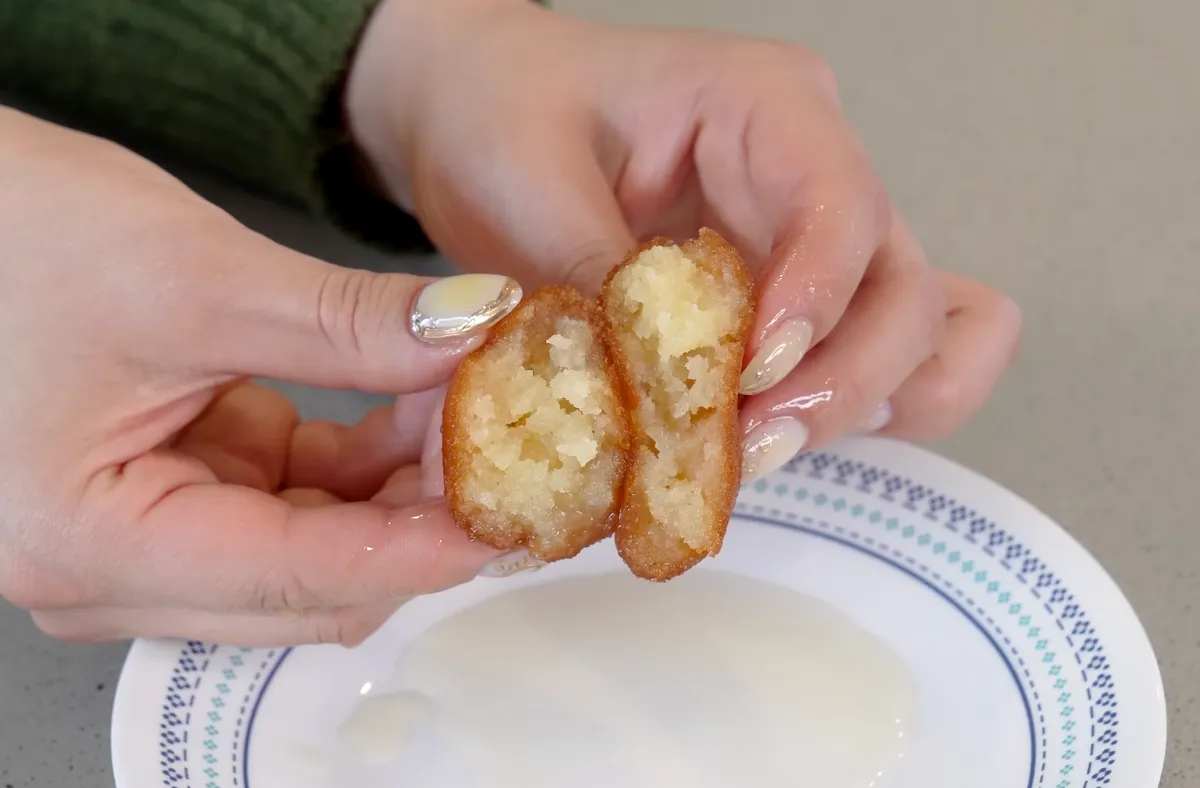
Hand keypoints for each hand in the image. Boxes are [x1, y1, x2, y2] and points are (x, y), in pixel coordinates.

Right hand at [0, 107, 522, 645]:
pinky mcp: (172, 493)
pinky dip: (357, 461)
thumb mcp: (193, 279)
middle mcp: (109, 570)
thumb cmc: (7, 236)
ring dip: (396, 488)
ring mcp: (144, 536)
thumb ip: (347, 325)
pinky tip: (412, 406)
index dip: (419, 549)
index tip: (512, 508)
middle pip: (309, 584)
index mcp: (89, 544)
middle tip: (507, 446)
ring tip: (467, 407)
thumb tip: (473, 332)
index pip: (296, 578)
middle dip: (416, 518)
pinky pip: (288, 503)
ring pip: (310, 550)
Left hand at [346, 0, 1020, 477]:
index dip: (817, 299)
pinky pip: (866, 362)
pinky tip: (779, 439)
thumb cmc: (506, 108)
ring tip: (746, 451)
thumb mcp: (527, 177)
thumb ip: (597, 280)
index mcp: (766, 105)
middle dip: (841, 380)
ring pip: (906, 337)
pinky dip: (849, 415)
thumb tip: (646, 393)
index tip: (754, 373)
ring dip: (847, 409)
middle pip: (900, 288)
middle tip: (749, 443)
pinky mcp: (786, 303)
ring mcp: (809, 244)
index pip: (841, 202)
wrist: (481, 110)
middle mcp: (811, 174)